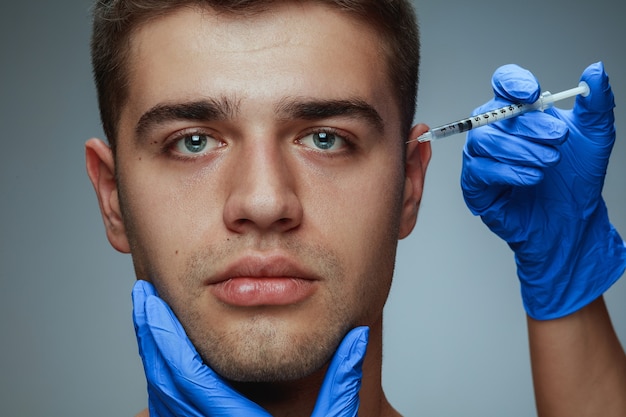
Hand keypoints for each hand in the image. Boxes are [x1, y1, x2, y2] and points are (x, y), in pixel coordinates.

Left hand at [132, 280, 368, 415]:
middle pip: (163, 382)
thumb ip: (342, 384)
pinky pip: (168, 410)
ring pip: (161, 396)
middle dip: (150, 335)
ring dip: (153, 353)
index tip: (152, 303)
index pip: (188, 377)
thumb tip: (356, 337)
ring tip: (150, 316)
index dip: (166, 337)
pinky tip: (164, 354)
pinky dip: (161, 377)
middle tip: (143, 295)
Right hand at [461, 62, 625, 319]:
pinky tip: (532, 177)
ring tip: (549, 162)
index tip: (534, 94)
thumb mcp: (595, 136)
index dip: (513, 83)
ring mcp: (481, 159)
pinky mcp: (475, 187)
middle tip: (558, 138)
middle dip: (527, 123)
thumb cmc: (575, 179)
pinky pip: (479, 171)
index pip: (503, 84)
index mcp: (519, 113)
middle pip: (492, 113)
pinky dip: (507, 172)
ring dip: (520, 149)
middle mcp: (495, 132)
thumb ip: (596, 102)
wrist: (572, 221)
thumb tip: (595, 71)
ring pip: (483, 140)